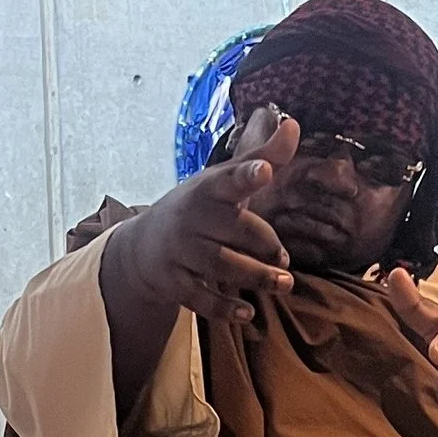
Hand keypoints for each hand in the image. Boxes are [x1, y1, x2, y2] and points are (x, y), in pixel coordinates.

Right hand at [108, 118, 296, 328]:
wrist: (143, 245)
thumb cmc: (199, 208)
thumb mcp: (225, 181)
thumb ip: (262, 158)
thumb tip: (294, 124)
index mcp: (209, 189)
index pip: (230, 179)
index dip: (248, 175)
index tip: (265, 172)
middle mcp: (192, 217)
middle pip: (233, 229)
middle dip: (264, 245)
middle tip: (285, 259)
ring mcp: (180, 250)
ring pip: (221, 265)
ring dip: (255, 276)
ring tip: (284, 283)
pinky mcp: (174, 282)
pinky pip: (201, 298)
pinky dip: (225, 307)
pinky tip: (248, 312)